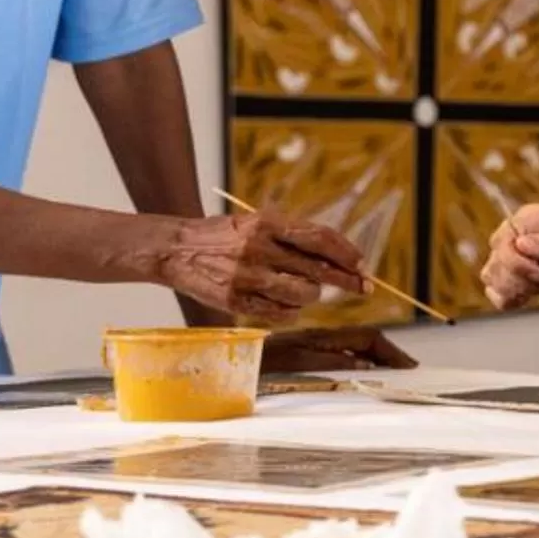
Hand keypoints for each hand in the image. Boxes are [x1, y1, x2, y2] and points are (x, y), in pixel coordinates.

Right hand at [154, 212, 365, 323]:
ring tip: (308, 292)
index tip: (363, 265)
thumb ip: (292, 236)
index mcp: (266, 223)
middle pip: (317, 269)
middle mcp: (258, 248)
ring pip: (302, 294)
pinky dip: (291, 312)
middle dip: (346, 280)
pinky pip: (279, 314)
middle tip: (363, 287)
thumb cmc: (223, 236)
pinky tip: (288, 305)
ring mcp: (246, 277)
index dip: (346, 253)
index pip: (319, 238)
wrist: (175, 249)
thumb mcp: (256, 223)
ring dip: (313, 296)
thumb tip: (337, 257)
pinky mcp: (235, 301)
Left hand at [261, 325, 414, 370]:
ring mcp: (313, 344)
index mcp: (322, 338)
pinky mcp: (305, 352)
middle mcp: (321, 338)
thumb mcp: (295, 363)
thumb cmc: (258, 363)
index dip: (391, 352)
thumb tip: (365, 362)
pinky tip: (364, 371)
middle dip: (390, 353)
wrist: (228, 357)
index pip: (367, 339)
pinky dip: (361, 360)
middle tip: (409, 370)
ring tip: (394, 371)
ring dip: (377, 357)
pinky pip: (343, 352)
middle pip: (365, 340)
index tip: (410, 366)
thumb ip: (329, 361)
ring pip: (355, 346)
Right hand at [481, 203, 538, 307]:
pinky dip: (510, 299)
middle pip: (494, 264)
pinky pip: (503, 290)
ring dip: (511, 290)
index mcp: (525, 221)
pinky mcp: (526, 274)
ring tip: (538, 289)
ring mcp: (519, 257)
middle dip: (514, 280)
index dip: (515, 264)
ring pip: (493, 278)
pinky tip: (530, 297)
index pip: (502, 245)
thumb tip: (521, 245)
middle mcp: (517, 238)